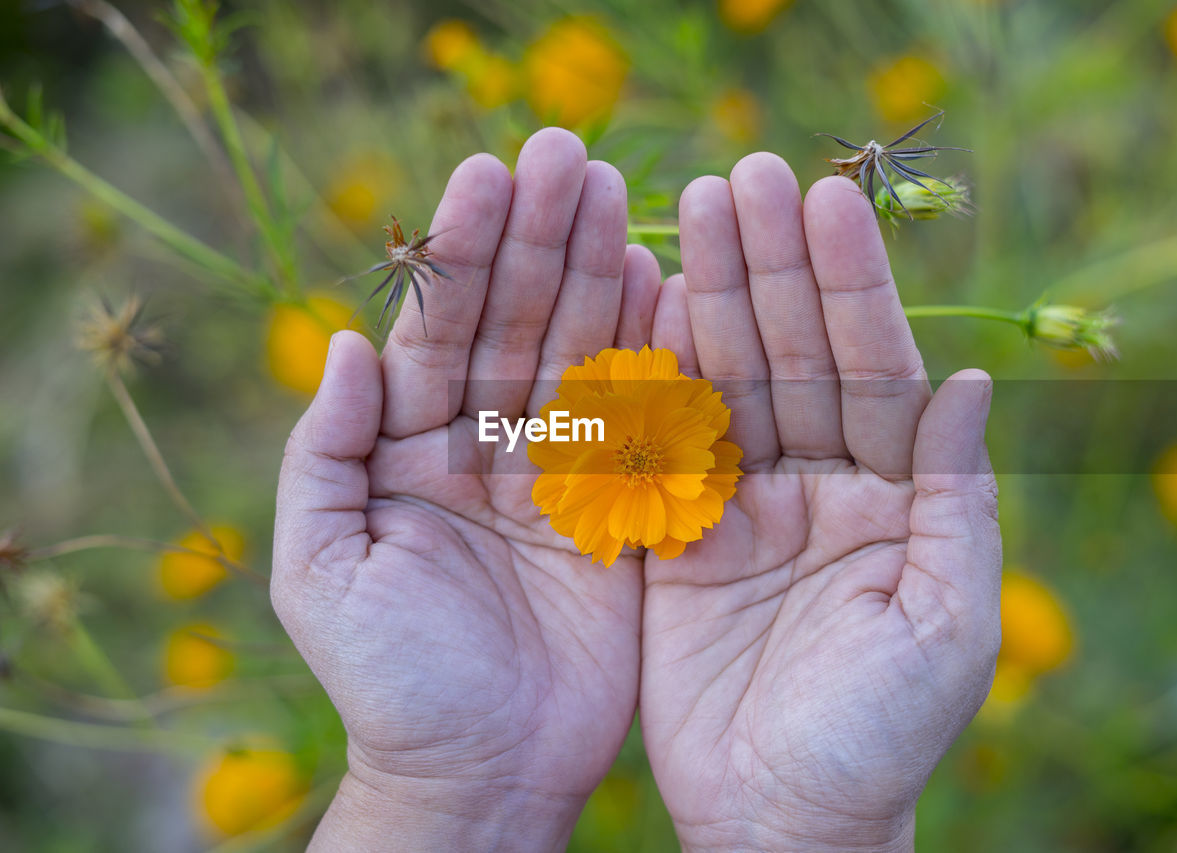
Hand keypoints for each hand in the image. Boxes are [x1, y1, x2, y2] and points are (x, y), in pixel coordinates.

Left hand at [272, 129, 665, 850]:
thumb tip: (345, 343)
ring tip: (621, 195)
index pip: (439, 331)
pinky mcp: (621, 512)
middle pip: (515, 324)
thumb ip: (325, 455)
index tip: (491, 173)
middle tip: (570, 152)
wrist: (479, 773)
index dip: (465, 254)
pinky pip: (641, 422)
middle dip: (540, 239)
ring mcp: (559, 475)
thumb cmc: (388, 682)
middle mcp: (486, 447)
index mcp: (410, 451)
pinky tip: (664, 285)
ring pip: (581, 355)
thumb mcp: (321, 570)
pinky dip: (653, 355)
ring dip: (599, 274)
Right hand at [641, 155, 1001, 850]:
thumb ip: (958, 501)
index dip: (851, 286)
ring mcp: (745, 505)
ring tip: (687, 208)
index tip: (823, 201)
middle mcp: (822, 485)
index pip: (874, 369)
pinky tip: (639, 302)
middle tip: (741, 172)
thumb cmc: (880, 738)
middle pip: (794, 354)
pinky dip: (651, 375)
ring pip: (725, 381)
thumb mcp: (945, 623)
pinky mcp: (678, 539)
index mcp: (896, 498)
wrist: (782, 821)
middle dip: (771, 266)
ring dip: (707, 297)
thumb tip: (970, 385)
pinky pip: (663, 443)